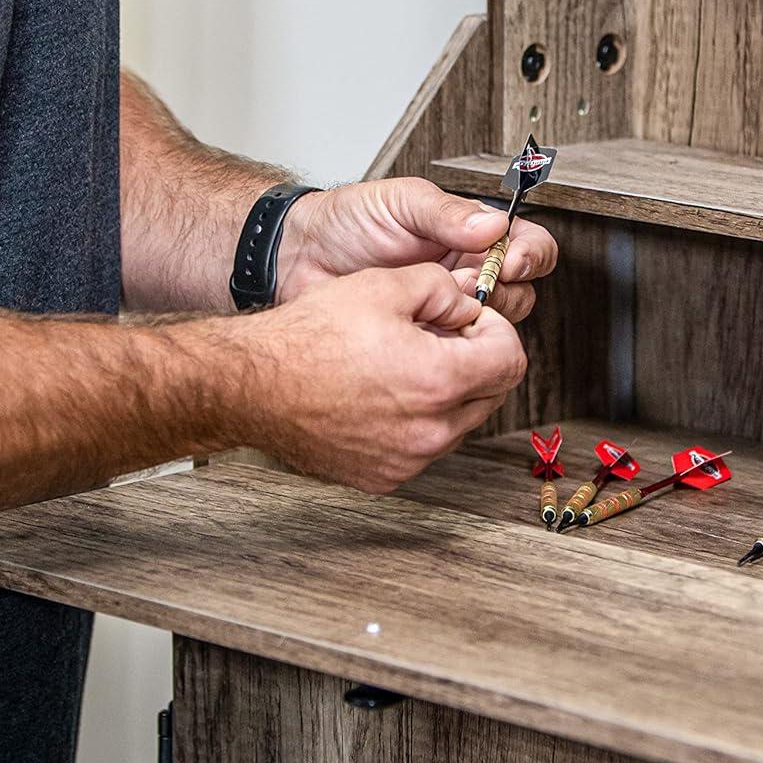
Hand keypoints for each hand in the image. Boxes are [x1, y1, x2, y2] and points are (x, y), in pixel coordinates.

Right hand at [240, 263, 527, 491]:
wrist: (251, 387)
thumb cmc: (308, 337)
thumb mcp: (383, 285)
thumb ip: (443, 289)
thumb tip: (469, 307)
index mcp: (440, 381)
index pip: (511, 359)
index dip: (494, 330)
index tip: (467, 321)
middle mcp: (431, 431)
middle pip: (492, 394)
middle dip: (475, 361)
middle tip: (435, 338)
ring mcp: (408, 460)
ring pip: (461, 423)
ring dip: (449, 393)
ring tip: (403, 365)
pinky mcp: (385, 477)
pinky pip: (425, 447)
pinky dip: (418, 422)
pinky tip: (383, 395)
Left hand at [276, 177, 557, 323]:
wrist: (298, 260)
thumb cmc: (346, 222)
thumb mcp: (399, 203)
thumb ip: (447, 212)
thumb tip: (495, 225)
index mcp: (470, 234)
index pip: (528, 243)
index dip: (530, 255)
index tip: (508, 262)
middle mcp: (468, 272)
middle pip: (522, 290)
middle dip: (502, 290)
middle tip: (466, 284)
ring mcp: (449, 308)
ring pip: (495, 324)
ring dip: (476, 317)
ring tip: (440, 304)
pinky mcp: (426, 339)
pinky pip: (457, 351)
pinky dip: (449, 342)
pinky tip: (424, 327)